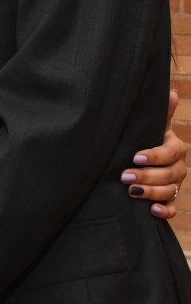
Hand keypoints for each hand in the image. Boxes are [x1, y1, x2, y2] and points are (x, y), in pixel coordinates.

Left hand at [122, 90, 187, 218]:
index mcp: (175, 149)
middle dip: (147, 175)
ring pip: (169, 191)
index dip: (154, 156)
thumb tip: (172, 92)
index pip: (169, 153)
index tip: (136, 157)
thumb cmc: (149, 140)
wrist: (147, 162)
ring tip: (131, 191)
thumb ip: (162, 113)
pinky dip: (163, 211)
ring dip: (151, 192)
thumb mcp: (155, 127)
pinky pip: (172, 209)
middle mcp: (178, 168)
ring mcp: (175, 185)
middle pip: (168, 174)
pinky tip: (151, 210)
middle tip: (125, 176)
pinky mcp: (169, 200)